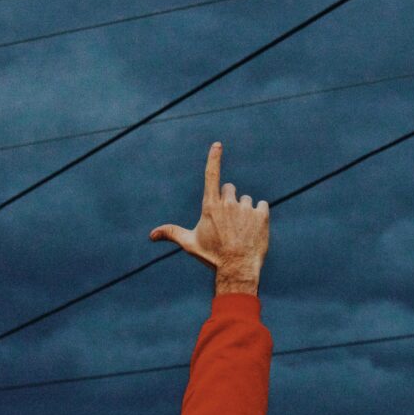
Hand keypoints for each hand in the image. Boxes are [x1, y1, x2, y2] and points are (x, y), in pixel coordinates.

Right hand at [149, 141, 268, 295]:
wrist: (237, 269)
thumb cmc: (212, 256)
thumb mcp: (189, 244)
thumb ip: (171, 233)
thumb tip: (151, 235)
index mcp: (210, 206)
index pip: (211, 175)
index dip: (214, 158)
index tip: (217, 144)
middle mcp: (228, 203)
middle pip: (230, 189)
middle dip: (229, 200)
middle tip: (228, 222)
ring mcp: (245, 208)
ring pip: (246, 200)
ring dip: (244, 211)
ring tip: (241, 230)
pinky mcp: (262, 215)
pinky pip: (261, 206)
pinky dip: (258, 215)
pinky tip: (253, 230)